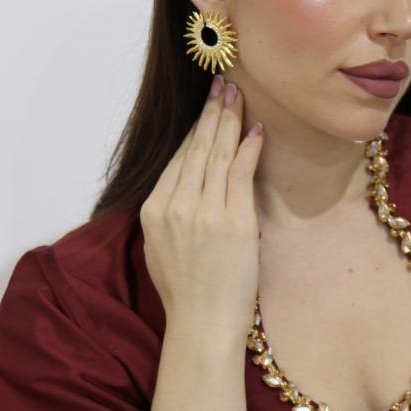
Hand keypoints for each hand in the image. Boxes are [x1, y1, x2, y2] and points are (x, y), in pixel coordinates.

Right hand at [139, 77, 264, 340]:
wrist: (202, 325)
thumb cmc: (186, 294)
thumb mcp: (161, 250)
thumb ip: (168, 215)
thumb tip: (180, 189)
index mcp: (154, 211)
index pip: (178, 160)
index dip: (194, 130)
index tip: (205, 108)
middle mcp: (175, 206)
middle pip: (196, 149)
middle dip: (212, 113)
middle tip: (224, 84)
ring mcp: (204, 212)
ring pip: (216, 155)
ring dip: (230, 121)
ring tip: (239, 95)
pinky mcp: (233, 222)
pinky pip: (240, 174)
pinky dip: (248, 149)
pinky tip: (256, 131)